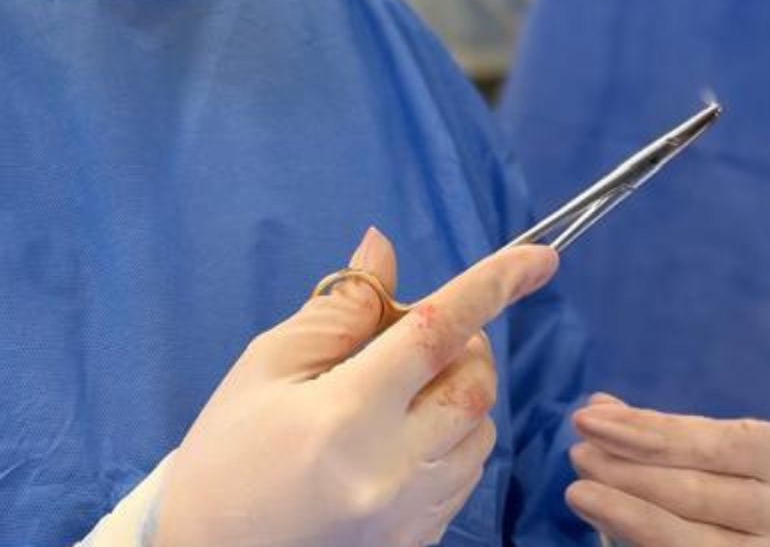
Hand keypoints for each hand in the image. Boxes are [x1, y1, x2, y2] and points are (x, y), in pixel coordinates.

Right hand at [151, 226, 558, 546]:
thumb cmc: (228, 449)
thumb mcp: (267, 363)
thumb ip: (338, 310)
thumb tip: (383, 251)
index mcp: (348, 414)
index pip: (437, 332)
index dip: (493, 286)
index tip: (540, 258)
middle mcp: (393, 468)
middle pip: (475, 383)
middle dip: (461, 344)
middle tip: (407, 339)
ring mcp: (411, 515)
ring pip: (482, 431)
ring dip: (459, 393)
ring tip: (400, 392)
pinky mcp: (417, 541)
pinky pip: (466, 476)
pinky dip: (452, 440)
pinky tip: (403, 436)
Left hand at [565, 393, 769, 545]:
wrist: (749, 537)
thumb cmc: (720, 487)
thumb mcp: (695, 453)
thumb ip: (653, 431)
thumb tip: (598, 407)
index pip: (703, 441)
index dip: (640, 430)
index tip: (586, 419)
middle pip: (694, 491)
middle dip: (625, 471)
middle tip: (578, 454)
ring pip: (687, 536)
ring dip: (624, 509)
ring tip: (579, 490)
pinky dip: (636, 537)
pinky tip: (602, 524)